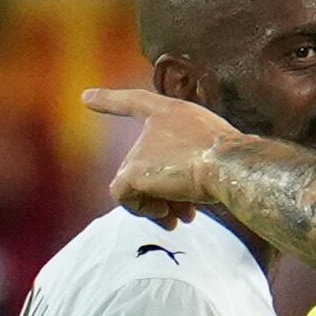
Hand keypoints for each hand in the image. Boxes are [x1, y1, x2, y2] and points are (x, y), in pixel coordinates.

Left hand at [81, 85, 231, 214]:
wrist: (228, 164)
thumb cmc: (229, 157)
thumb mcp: (215, 146)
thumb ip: (196, 159)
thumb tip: (183, 194)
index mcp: (172, 112)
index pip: (137, 102)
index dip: (111, 100)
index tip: (85, 98)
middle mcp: (152, 126)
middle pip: (143, 165)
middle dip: (164, 191)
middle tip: (187, 211)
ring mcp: (139, 150)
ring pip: (136, 185)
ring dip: (158, 204)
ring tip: (181, 217)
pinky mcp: (132, 173)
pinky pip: (124, 198)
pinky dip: (143, 210)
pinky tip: (167, 214)